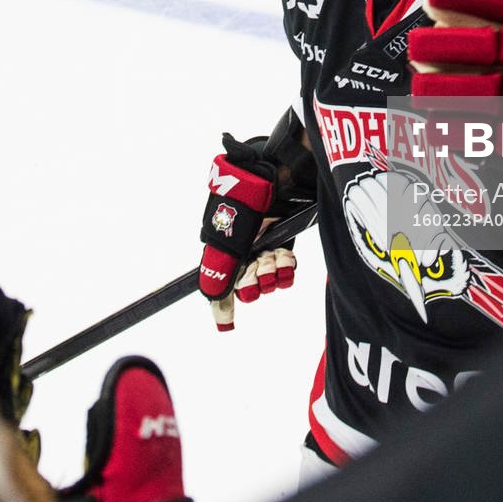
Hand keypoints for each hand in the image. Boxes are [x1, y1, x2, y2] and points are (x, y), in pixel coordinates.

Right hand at [197, 134, 291, 331]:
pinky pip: (284, 266)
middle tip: (259, 271)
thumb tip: (216, 310)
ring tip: (273, 261)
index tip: (228, 323)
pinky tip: (286, 258)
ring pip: (268, 278)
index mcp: (222, 250)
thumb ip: (218, 276)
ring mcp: (262, 246)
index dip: (225, 304)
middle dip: (254, 282)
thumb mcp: (226, 244)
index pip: (221, 285)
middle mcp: (241, 251)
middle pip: (247, 284)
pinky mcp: (282, 240)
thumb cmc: (243, 206)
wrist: (271, 178)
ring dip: (271, 274)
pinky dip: (286, 267)